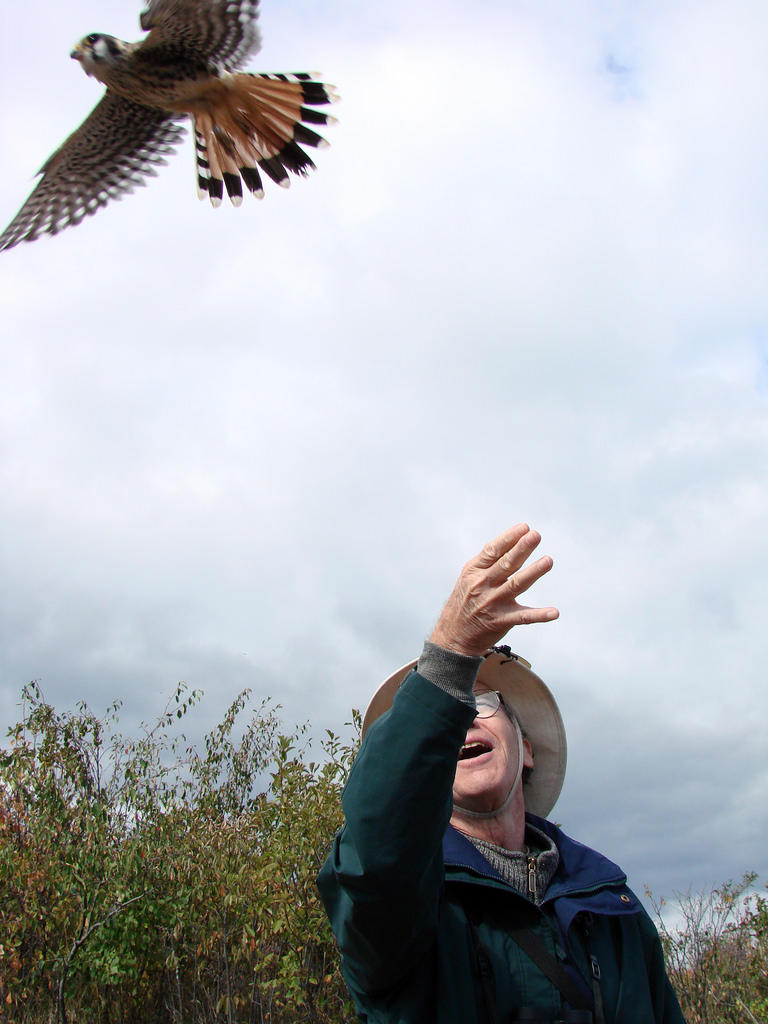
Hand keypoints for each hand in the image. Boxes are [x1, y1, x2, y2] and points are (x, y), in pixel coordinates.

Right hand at [429, 523, 558, 656]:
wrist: (453, 635)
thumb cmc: (465, 601)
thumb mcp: (469, 577)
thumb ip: (488, 561)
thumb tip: (513, 539)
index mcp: (474, 571)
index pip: (493, 550)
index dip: (509, 538)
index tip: (524, 527)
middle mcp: (483, 585)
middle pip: (506, 564)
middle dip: (522, 549)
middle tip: (535, 536)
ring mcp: (492, 603)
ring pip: (516, 585)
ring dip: (533, 572)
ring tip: (547, 561)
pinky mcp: (501, 621)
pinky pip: (523, 617)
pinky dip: (539, 615)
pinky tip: (553, 612)